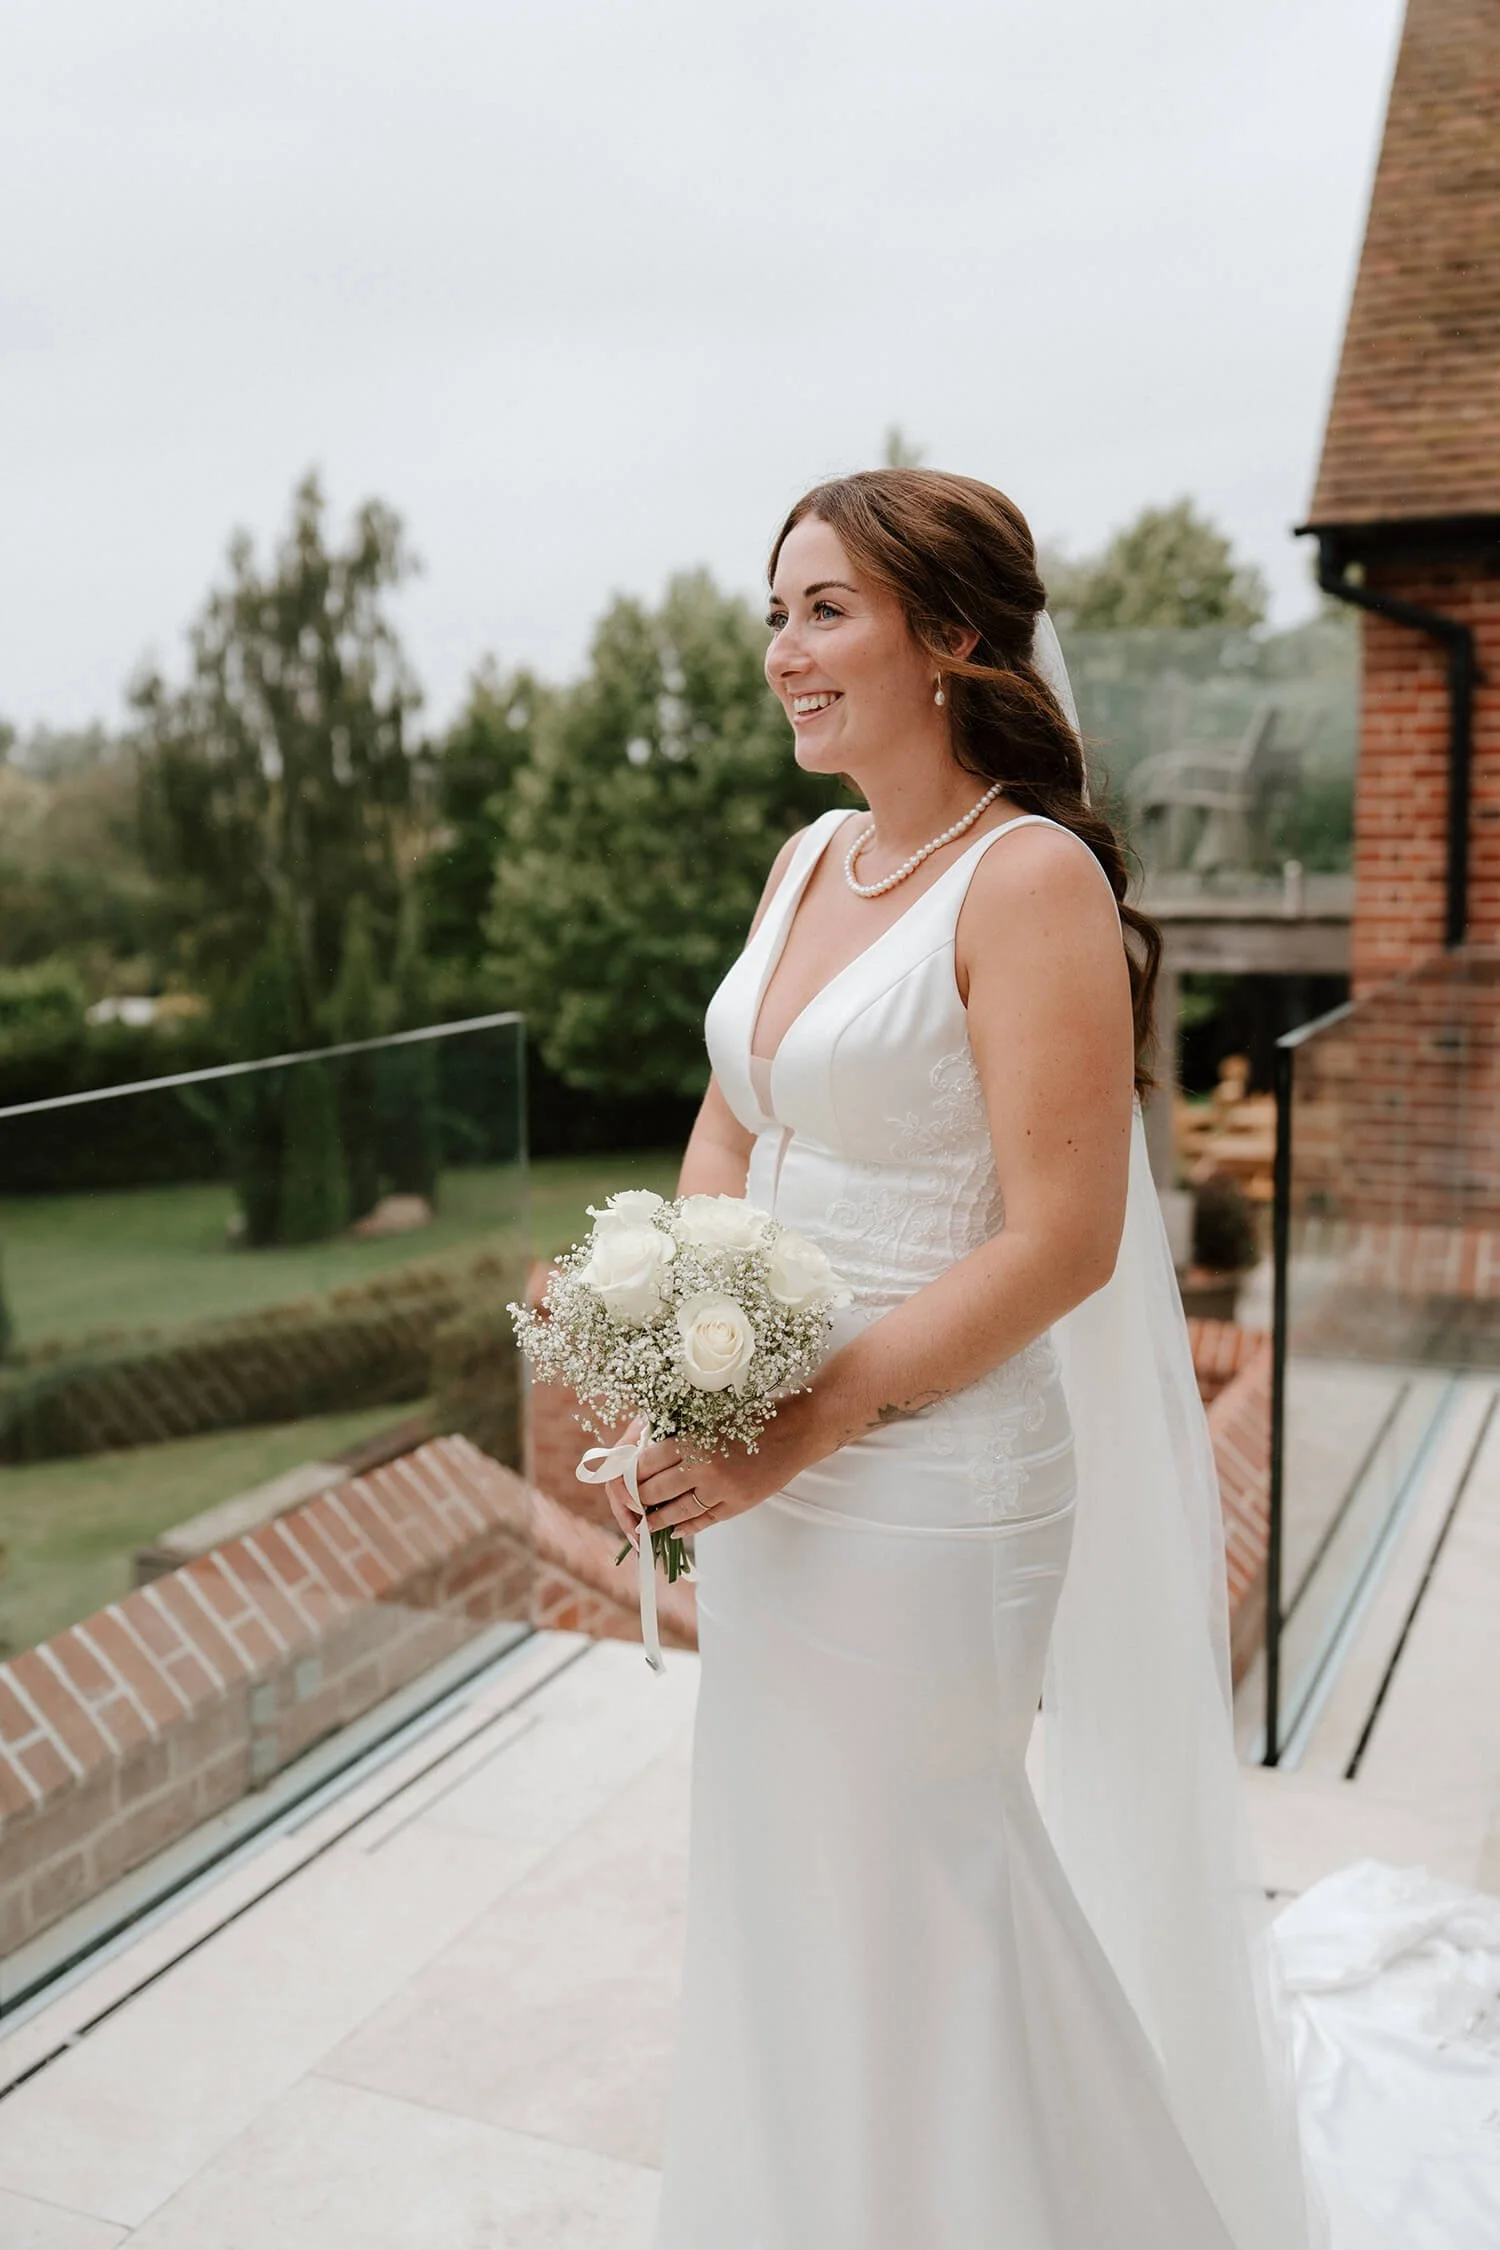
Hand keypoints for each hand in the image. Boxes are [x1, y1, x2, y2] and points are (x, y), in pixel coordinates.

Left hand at [603, 1393, 822, 1541]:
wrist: (796, 1429)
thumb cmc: (753, 1414)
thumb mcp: (710, 1417)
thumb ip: (681, 1436)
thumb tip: (646, 1452)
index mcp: (692, 1441)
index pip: (645, 1464)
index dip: (630, 1474)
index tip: (623, 1478)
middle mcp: (702, 1468)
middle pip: (654, 1490)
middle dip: (638, 1498)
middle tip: (630, 1502)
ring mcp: (721, 1491)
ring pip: (676, 1512)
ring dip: (656, 1520)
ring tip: (644, 1524)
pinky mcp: (738, 1505)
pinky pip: (704, 1522)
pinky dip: (685, 1528)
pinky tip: (674, 1530)